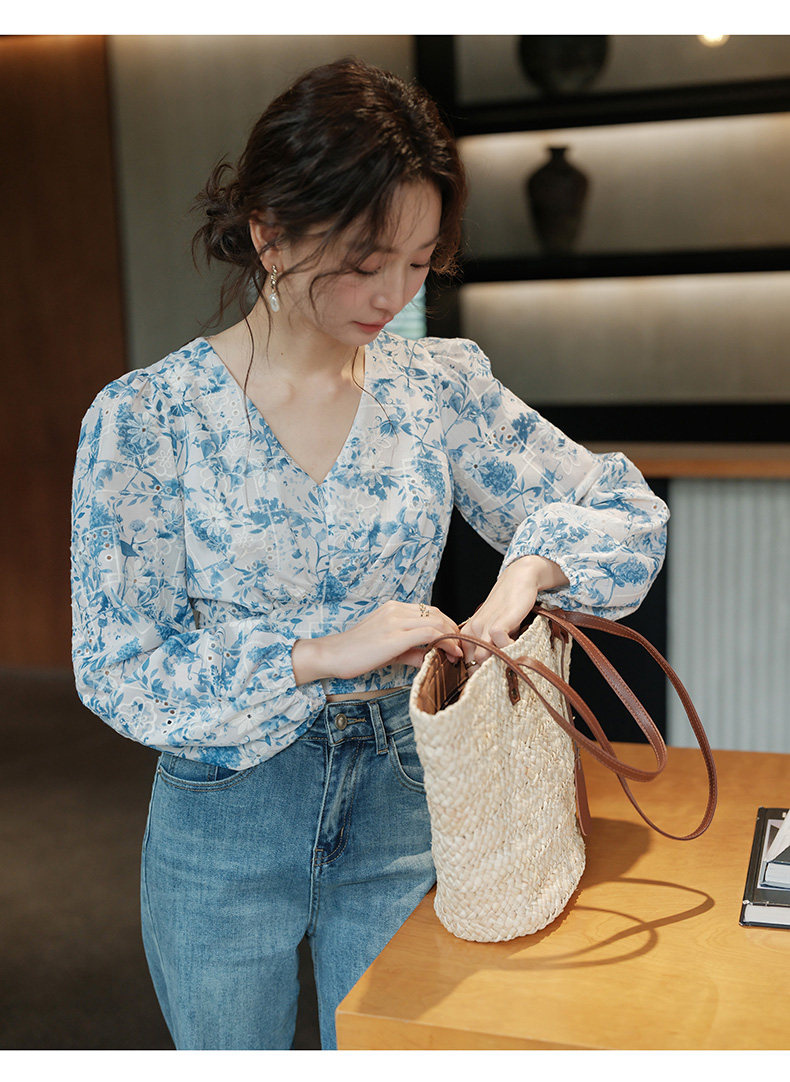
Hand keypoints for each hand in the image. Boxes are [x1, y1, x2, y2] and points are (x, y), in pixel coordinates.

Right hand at [291, 600, 463, 684]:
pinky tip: (450, 653)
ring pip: (437, 621)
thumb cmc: (356, 653)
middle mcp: (396, 610)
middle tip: (461, 649)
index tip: (454, 643)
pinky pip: (429, 633)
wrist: (331, 655)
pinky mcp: (394, 636)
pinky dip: (445, 642)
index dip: (447, 626)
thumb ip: (412, 651)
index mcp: (393, 609)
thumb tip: (431, 657)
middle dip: (454, 631)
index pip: (429, 611)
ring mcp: (395, 621)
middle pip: (437, 614)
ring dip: (453, 637)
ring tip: (458, 653)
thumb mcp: (388, 650)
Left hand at [458, 555, 569, 666]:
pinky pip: (499, 646)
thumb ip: (492, 647)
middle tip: (504, 670)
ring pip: (482, 658)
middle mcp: (471, 630)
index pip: (465, 663)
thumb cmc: (508, 607)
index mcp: (468, 633)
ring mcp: (482, 627)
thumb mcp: (495, 629)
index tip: (492, 675)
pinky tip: (517, 644)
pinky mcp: (496, 624)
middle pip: (472, 665)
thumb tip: (494, 669)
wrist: (517, 580)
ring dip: (498, 662)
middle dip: (487, 671)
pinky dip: (509, 650)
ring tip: (511, 658)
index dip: (478, 673)